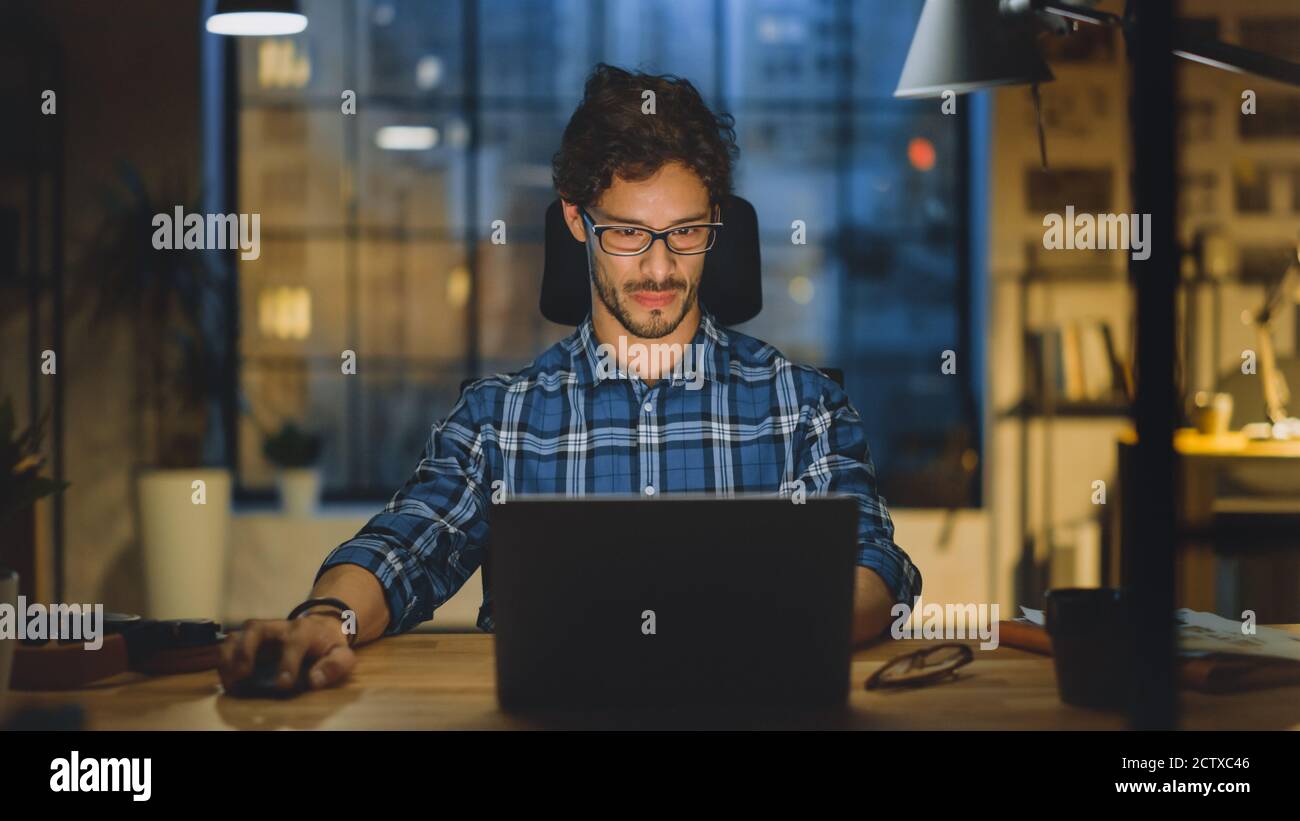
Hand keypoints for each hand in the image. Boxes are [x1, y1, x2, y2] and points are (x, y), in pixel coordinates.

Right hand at [218, 614, 356, 693]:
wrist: (319, 627)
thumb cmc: (327, 645)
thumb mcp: (341, 653)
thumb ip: (335, 665)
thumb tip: (314, 680)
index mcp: (303, 630)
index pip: (293, 642)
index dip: (288, 663)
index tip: (283, 684)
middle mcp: (278, 627)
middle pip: (256, 629)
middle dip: (246, 651)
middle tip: (243, 675)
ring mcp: (261, 632)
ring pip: (237, 635)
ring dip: (229, 657)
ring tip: (231, 680)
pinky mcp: (249, 639)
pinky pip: (230, 644)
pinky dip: (224, 660)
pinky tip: (228, 678)